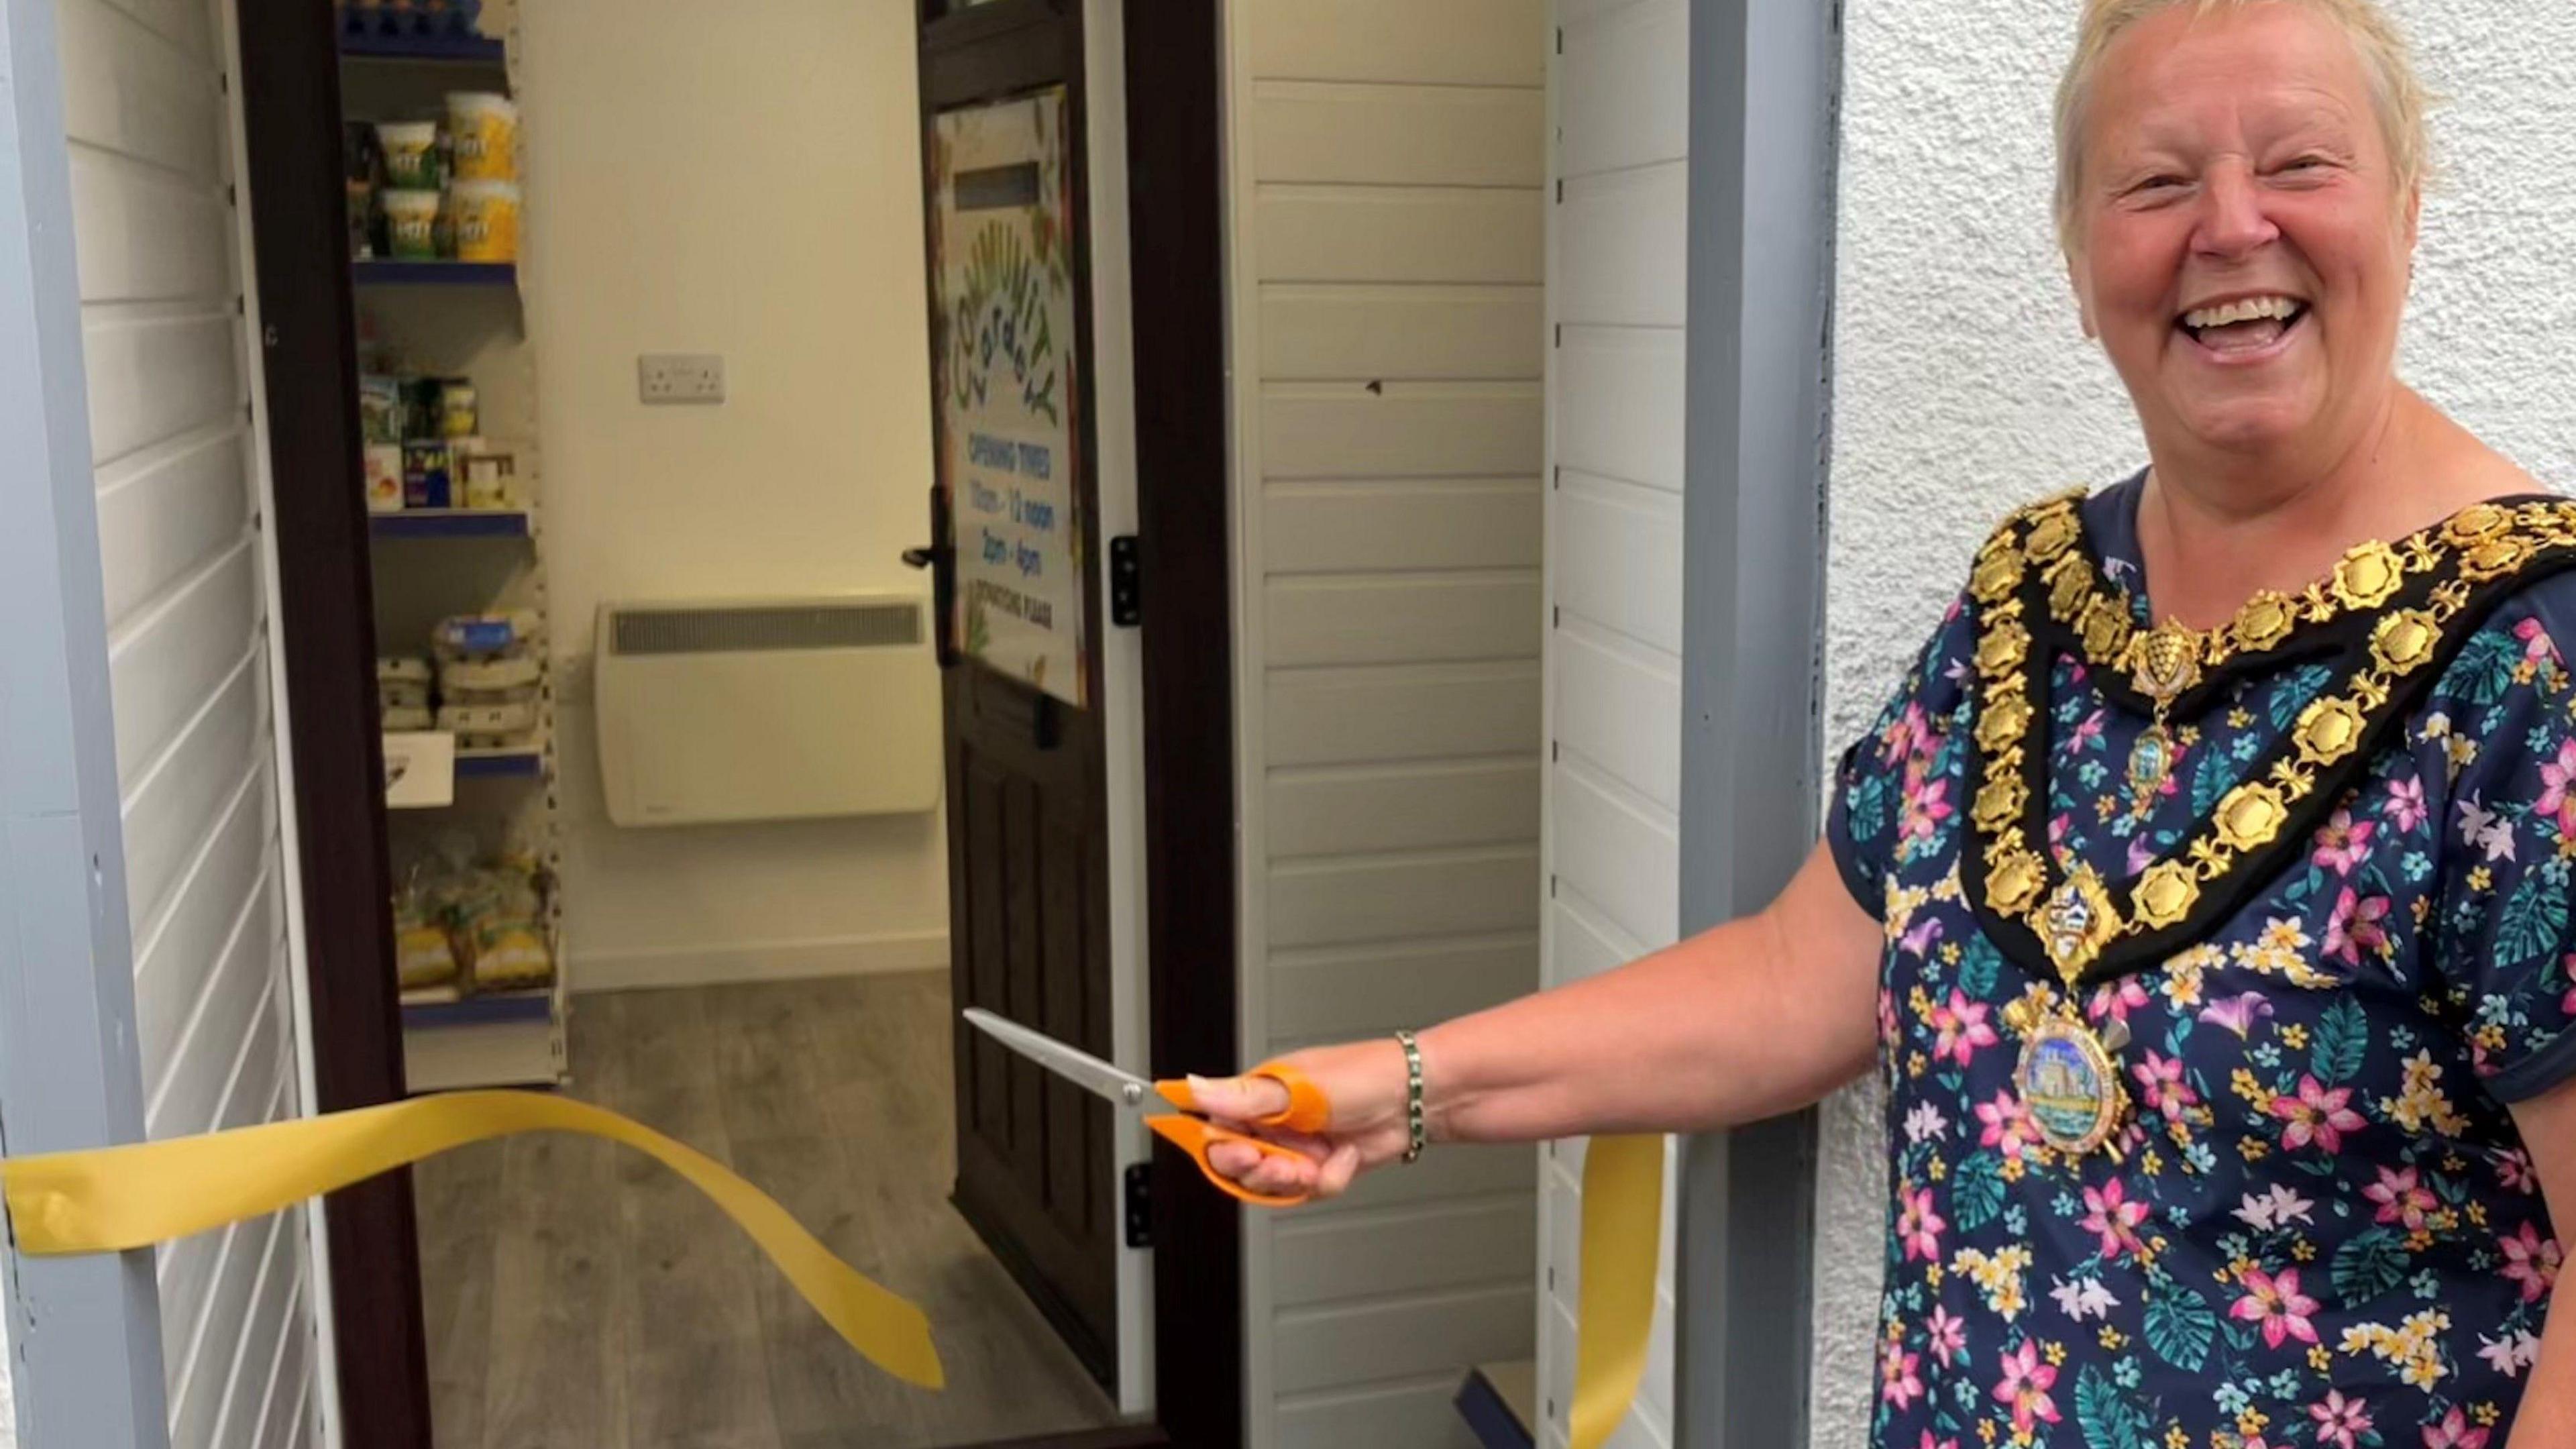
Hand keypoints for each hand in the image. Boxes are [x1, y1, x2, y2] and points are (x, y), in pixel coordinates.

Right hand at [1189, 1038, 1415, 1201]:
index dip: (1216, 1148)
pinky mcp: (1320, 1169)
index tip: (1234, 1154)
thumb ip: (1242, 1097)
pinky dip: (1329, 1180)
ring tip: (1312, 1165)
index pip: (1215, 1127)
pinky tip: (1344, 1155)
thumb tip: (1193, 1087)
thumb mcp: (1296, 1088)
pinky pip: (1309, 1192)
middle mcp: (1273, 1122)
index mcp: (1257, 1096)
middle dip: (1259, 1170)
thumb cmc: (1363, 1075)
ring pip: (1273, 1185)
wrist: (1415, 1100)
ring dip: (1294, 1180)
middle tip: (1277, 1163)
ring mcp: (1297, 1147)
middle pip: (1239, 1165)